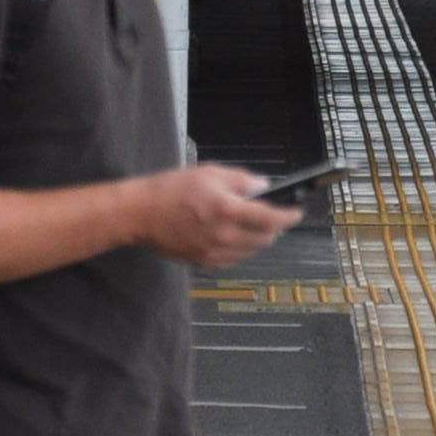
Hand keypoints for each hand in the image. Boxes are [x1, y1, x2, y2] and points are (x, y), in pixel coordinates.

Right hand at [132, 164, 300, 266]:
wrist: (139, 214)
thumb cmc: (170, 190)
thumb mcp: (209, 173)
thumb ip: (242, 180)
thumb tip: (264, 187)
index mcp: (227, 209)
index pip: (271, 218)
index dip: (289, 216)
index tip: (296, 212)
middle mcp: (223, 235)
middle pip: (265, 239)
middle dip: (275, 228)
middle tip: (273, 216)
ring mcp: (213, 252)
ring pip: (251, 251)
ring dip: (258, 238)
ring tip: (250, 223)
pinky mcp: (203, 262)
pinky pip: (233, 259)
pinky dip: (240, 248)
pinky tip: (232, 235)